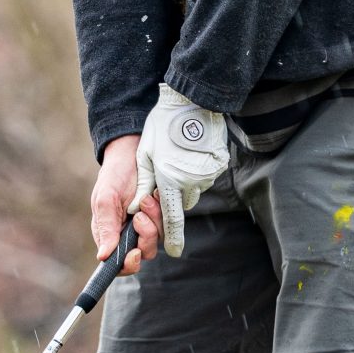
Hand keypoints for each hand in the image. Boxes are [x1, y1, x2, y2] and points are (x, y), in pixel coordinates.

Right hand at [92, 134, 152, 272]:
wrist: (131, 153)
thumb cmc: (113, 175)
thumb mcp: (105, 199)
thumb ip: (106, 227)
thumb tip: (103, 256)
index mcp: (109, 234)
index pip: (119, 263)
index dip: (128, 264)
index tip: (135, 252)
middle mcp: (128, 233)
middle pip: (144, 252)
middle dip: (145, 235)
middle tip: (139, 214)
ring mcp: (146, 224)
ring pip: (158, 238)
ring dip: (154, 219)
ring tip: (146, 199)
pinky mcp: (160, 215)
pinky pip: (168, 222)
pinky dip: (162, 210)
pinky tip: (155, 195)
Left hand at [131, 83, 228, 258]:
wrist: (191, 101)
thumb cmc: (162, 127)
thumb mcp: (145, 156)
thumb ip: (142, 186)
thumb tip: (136, 210)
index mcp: (170, 182)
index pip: (172, 221)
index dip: (172, 239)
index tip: (174, 251)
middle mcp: (191, 183)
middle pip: (180, 205)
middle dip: (169, 199)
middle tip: (161, 180)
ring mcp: (207, 175)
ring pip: (190, 192)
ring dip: (181, 184)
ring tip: (174, 159)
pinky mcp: (217, 167)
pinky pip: (202, 179)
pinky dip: (193, 173)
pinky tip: (186, 154)